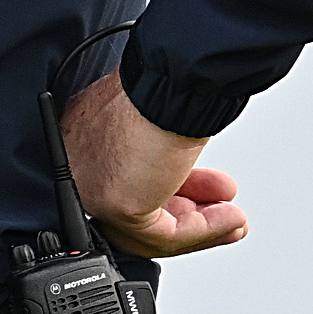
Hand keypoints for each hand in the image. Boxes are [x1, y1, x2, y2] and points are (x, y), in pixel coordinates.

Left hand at [61, 72, 249, 256]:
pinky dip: (202, 230)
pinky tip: (228, 218)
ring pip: (148, 227)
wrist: (172, 80)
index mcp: (84, 134)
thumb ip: (159, 148)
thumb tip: (178, 167)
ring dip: (200, 227)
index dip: (167, 190)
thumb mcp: (159, 118)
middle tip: (221, 212)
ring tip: (233, 219)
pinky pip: (162, 233)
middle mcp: (79, 162)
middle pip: (134, 207)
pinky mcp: (116, 205)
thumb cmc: (164, 83)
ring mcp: (93, 186)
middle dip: (188, 212)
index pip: (121, 179)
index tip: (198, 195)